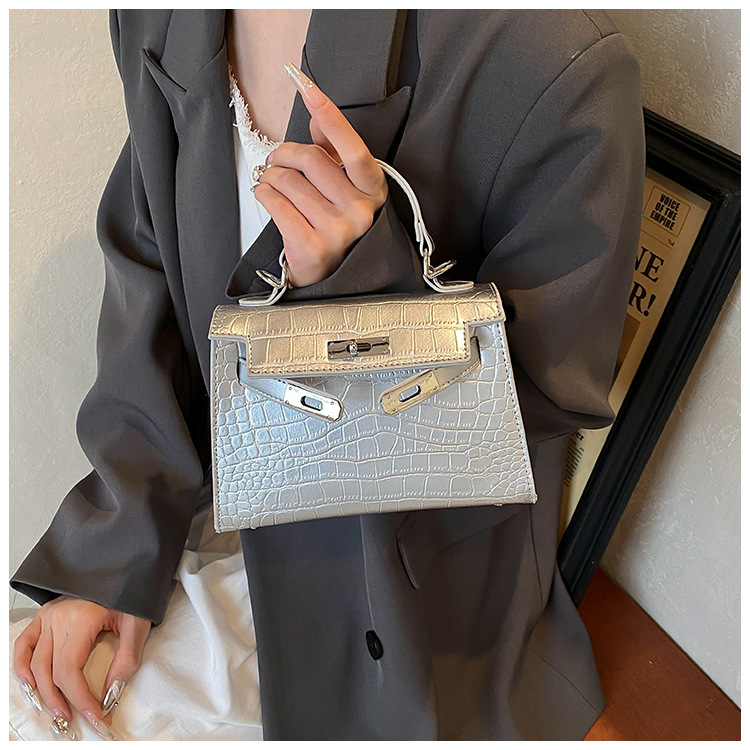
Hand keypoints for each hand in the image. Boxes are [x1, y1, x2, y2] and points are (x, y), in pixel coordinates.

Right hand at [12, 595, 150, 738]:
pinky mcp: (45, 614)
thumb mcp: (138, 623)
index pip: (70, 669)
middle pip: (51, 671)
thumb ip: (127, 658)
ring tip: (58, 711)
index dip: (80, 698)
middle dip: (64, 701)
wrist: (126, 567)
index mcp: (81, 617)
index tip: (96, 714)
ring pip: (35, 663)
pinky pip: (24, 644)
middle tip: (79, 719)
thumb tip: (111, 692)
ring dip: (43, 692)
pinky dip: (22, 667)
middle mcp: (59, 616)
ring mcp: (49, 614)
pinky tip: (31, 685)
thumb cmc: (132, 591)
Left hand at [252, 61, 388, 288]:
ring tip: (274, 184)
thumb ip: (332, 148)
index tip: (308, 87)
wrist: (325, 274)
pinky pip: (275, 203)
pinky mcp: (312, 246)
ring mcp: (338, 232)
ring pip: (288, 181)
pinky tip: (268, 197)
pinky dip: (264, 194)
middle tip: (277, 161)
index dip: (330, 116)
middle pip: (310, 159)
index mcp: (373, 190)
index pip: (352, 148)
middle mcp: (361, 212)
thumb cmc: (332, 222)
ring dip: (271, 177)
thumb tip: (317, 109)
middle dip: (284, 154)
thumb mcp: (342, 185)